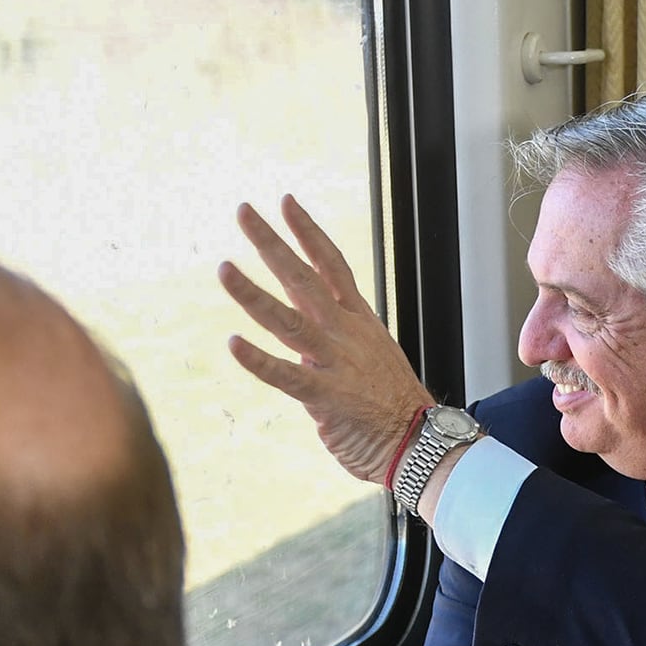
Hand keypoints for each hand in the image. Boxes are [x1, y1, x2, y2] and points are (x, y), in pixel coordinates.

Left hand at [219, 196, 435, 485]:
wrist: (422, 443)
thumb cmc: (393, 407)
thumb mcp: (368, 360)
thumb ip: (334, 345)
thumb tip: (305, 345)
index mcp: (358, 321)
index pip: (332, 265)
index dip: (308, 232)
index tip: (286, 202)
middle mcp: (345, 333)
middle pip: (303, 278)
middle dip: (271, 243)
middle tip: (243, 211)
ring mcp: (336, 362)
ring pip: (288, 320)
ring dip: (253, 294)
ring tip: (224, 268)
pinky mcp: (327, 397)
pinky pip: (287, 375)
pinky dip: (259, 360)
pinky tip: (233, 343)